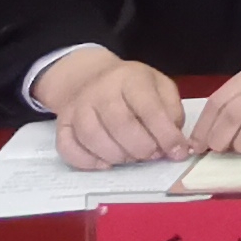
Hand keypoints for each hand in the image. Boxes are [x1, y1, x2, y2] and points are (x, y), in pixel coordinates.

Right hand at [40, 51, 194, 166]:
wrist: (88, 76)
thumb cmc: (131, 86)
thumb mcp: (159, 86)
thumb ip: (171, 111)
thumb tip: (176, 143)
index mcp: (130, 78)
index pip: (149, 109)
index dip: (166, 135)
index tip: (177, 152)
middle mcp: (100, 90)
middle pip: (120, 124)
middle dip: (142, 148)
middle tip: (152, 155)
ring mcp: (78, 107)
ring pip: (92, 137)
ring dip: (117, 156)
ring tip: (131, 158)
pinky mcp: (62, 124)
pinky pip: (68, 147)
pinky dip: (87, 162)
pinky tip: (105, 164)